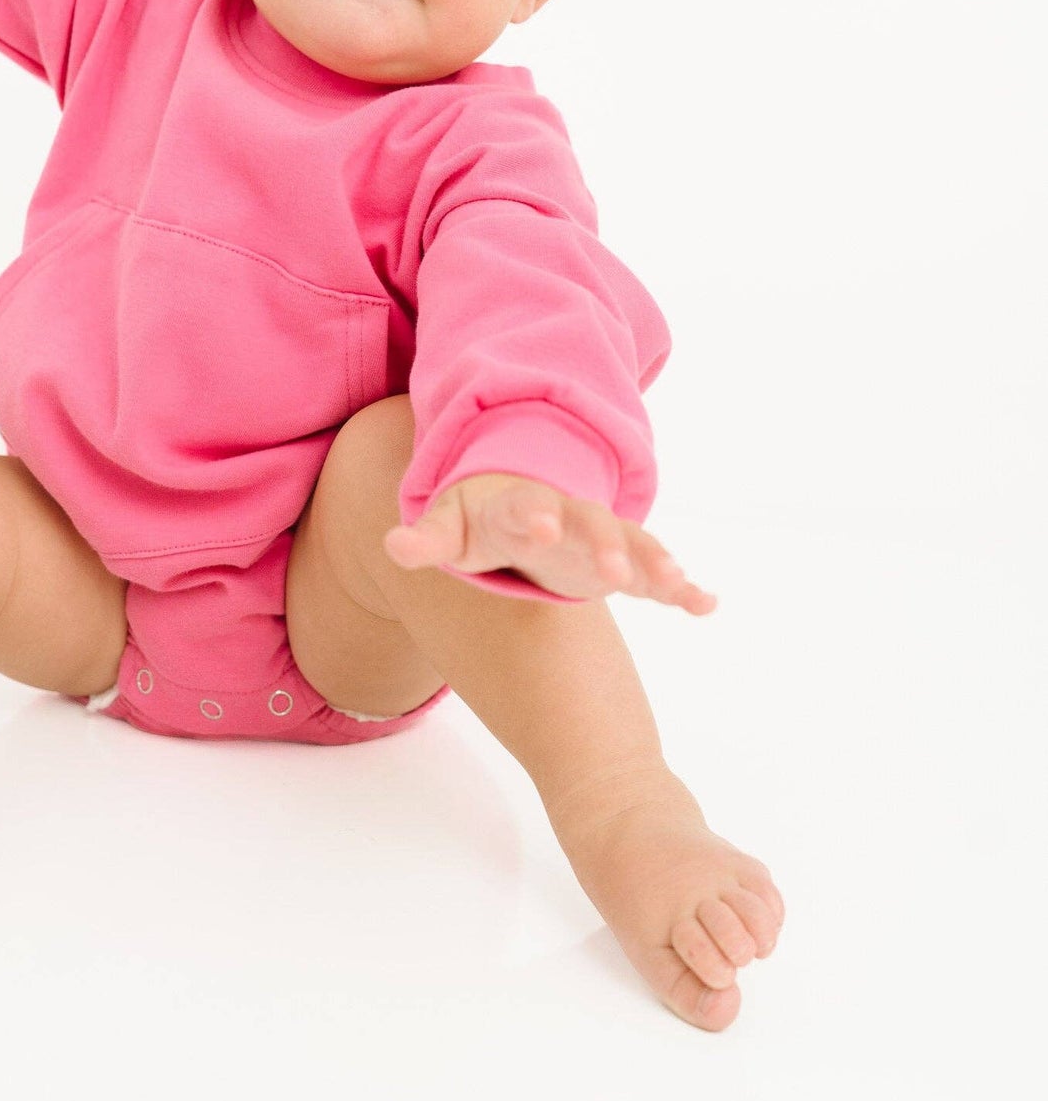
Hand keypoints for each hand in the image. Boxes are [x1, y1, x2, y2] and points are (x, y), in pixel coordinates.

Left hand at [382, 471, 716, 612]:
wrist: (519, 496)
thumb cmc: (481, 521)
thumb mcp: (452, 528)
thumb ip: (426, 540)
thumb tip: (393, 546)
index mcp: (521, 506)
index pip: (526, 506)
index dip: (532, 514)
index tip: (539, 524)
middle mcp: (568, 516)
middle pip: (589, 524)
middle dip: (602, 544)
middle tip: (615, 574)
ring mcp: (600, 537)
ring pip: (633, 545)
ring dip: (653, 562)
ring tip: (677, 583)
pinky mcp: (623, 560)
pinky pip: (657, 570)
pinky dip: (683, 586)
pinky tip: (707, 605)